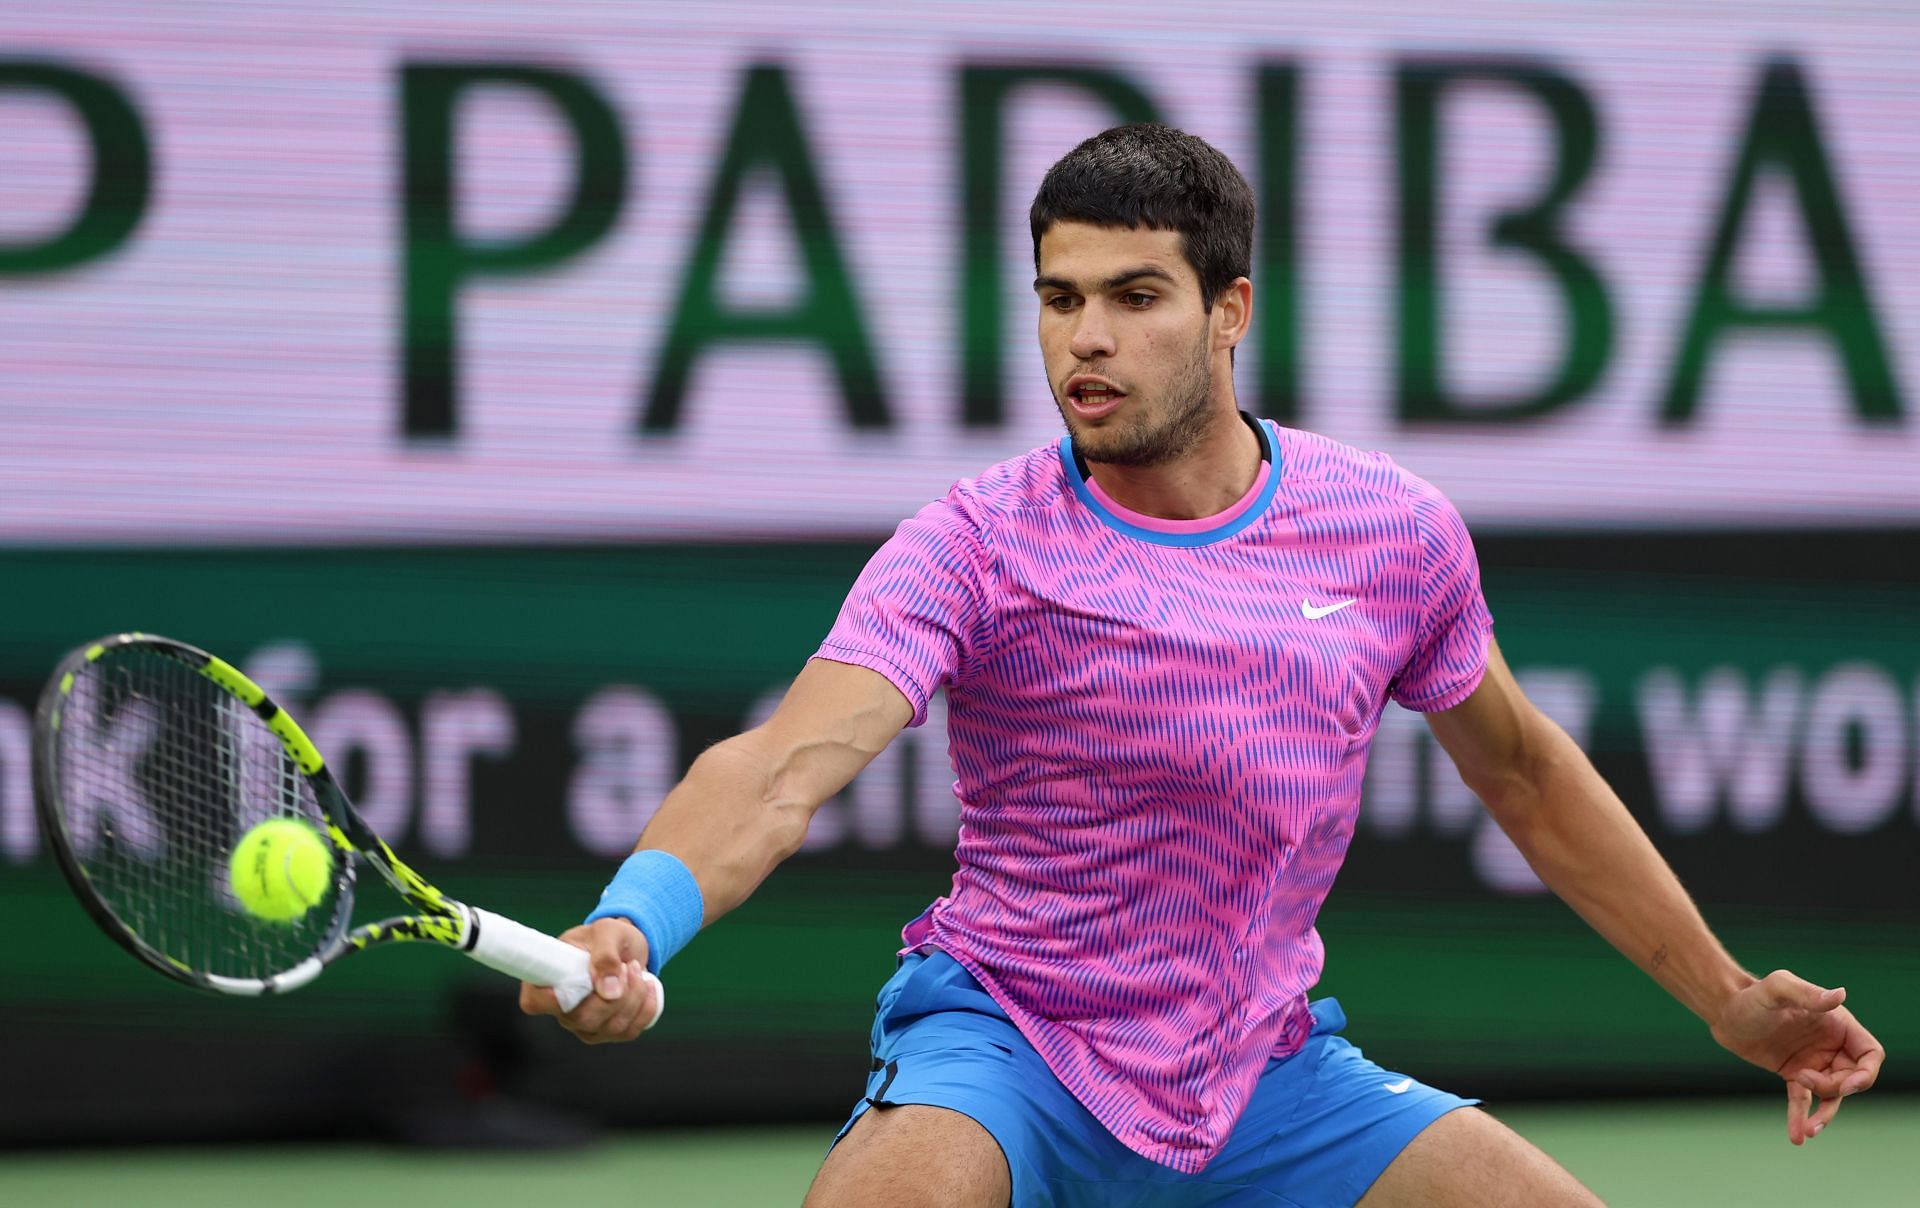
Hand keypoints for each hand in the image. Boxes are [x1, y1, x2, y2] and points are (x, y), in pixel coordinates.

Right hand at [518, 917, 663, 1043]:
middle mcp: (561, 1009)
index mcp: (548, 979)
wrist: (627, 947)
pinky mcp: (607, 1033)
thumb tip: (609, 991)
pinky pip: (630, 1031)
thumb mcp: (608, 931)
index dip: (549, 999)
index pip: (535, 1001)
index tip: (578, 982)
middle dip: (616, 992)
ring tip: (634, 968)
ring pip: (612, 1026)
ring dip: (634, 995)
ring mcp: (584, 1026)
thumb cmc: (608, 936)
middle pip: (584, 1018)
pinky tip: (646, 985)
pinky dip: (646, 1006)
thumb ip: (605, 955)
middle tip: (626, 965)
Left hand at [1709, 969, 1884, 1143]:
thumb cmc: (1752, 995)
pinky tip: (1797, 1137)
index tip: (1845, 1084)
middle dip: (1834, 1088)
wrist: (1723, 1010)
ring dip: (1824, 1115)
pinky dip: (1801, 1118)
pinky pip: (1804, 1101)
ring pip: (1831, 1096)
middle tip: (1802, 1080)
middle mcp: (1831, 1045)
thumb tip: (1840, 995)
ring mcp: (1814, 1062)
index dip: (1865, 1073)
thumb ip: (1807, 994)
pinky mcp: (1794, 1075)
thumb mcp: (1777, 988)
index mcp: (1837, 1024)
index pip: (1870, 1054)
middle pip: (1852, 1078)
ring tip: (1810, 1131)